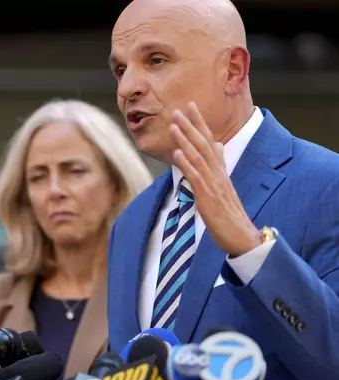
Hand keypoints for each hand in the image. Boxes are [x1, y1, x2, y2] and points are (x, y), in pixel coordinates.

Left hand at [169, 102, 260, 255]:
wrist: (242, 237)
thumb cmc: (230, 215)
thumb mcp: (224, 186)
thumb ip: (219, 165)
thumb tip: (217, 145)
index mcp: (220, 171)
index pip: (210, 141)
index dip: (200, 123)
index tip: (191, 106)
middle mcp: (218, 174)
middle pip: (204, 144)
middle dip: (191, 125)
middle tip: (179, 108)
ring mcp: (214, 185)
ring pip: (199, 157)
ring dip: (185, 140)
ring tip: (174, 125)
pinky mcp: (209, 198)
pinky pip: (197, 178)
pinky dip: (186, 165)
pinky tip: (177, 154)